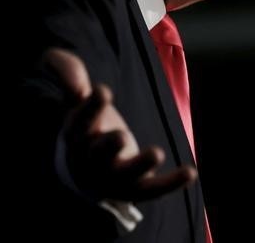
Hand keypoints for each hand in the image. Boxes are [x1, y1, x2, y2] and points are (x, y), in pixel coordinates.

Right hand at [43, 48, 197, 202]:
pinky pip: (152, 189)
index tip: (103, 90)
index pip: (80, 123)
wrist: (85, 172)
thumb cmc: (86, 125)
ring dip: (140, 165)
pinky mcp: (135, 188)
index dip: (90, 108)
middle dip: (109, 145)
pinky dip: (171, 183)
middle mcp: (91, 160)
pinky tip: (190, 172)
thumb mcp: (76, 99)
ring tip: (157, 153)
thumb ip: (69, 75)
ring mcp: (114, 178)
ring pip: (125, 175)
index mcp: (76, 136)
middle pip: (98, 154)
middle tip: (121, 136)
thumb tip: (64, 65)